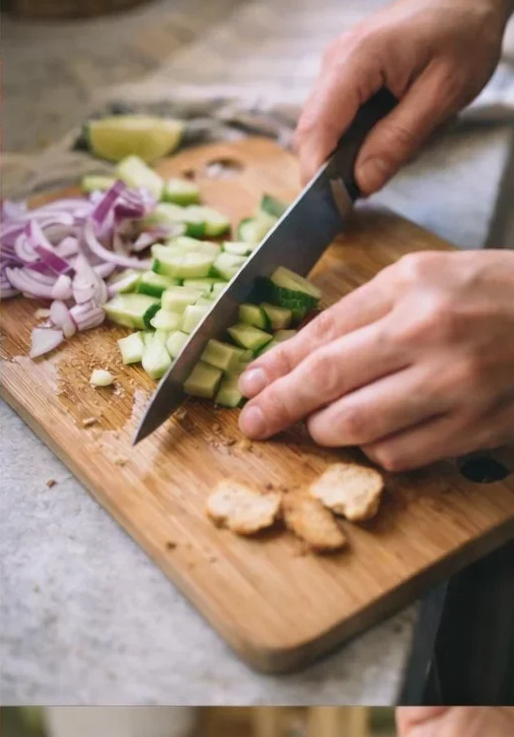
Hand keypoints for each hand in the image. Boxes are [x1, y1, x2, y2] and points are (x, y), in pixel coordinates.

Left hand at [238, 248, 513, 468]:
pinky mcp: (476, 430)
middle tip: (262, 419)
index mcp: (415, 294)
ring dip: (331, 431)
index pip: (324, 345)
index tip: (246, 392)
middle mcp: (434, 341)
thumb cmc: (489, 291)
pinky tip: (381, 428)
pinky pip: (400, 457)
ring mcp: (459, 392)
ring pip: (361, 433)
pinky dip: (377, 449)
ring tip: (328, 417)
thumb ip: (348, 318)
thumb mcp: (418, 279)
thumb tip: (280, 359)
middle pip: (333, 394)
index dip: (275, 375)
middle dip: (288, 411)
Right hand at [294, 0, 513, 191]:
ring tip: (389, 150)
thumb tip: (361, 183)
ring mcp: (336, 64)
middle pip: (311, 132)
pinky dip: (353, 136)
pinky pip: (336, 116)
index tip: (330, 209)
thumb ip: (398, 140)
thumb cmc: (463, 33)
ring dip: (346, 152)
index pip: (317, 129)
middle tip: (367, 188)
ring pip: (322, 127)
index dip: (316, 174)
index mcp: (357, 60)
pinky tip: (386, 132)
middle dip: (331, 167)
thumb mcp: (442, 94)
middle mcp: (336, 60)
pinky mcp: (344, 71)